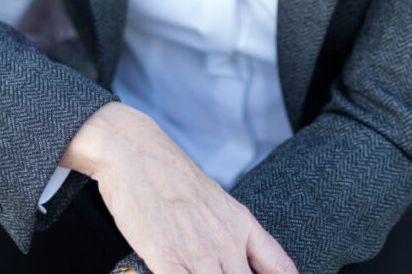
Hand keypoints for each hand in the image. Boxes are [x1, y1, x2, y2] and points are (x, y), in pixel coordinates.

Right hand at [62, 102, 297, 273]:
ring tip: (194, 271)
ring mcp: (198, 252)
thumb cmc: (169, 174)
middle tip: (218, 270)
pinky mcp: (167, 259)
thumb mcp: (215, 199)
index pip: (278, 266)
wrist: (132, 150)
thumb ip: (232, 231)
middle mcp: (226, 241)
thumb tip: (239, 259)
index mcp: (241, 224)